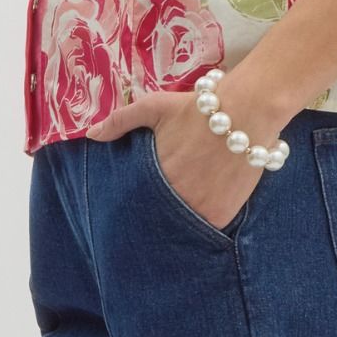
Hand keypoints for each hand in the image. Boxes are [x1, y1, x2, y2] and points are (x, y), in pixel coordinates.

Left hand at [86, 92, 265, 231]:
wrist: (245, 112)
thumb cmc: (196, 109)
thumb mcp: (154, 107)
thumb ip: (121, 121)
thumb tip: (91, 135)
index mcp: (154, 177)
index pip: (137, 202)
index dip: (138, 202)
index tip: (137, 204)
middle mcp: (174, 200)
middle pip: (158, 216)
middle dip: (156, 214)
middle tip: (161, 208)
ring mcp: (199, 211)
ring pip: (181, 225)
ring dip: (180, 219)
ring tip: (180, 212)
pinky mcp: (221, 216)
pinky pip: (206, 228)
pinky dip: (203, 221)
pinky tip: (202, 209)